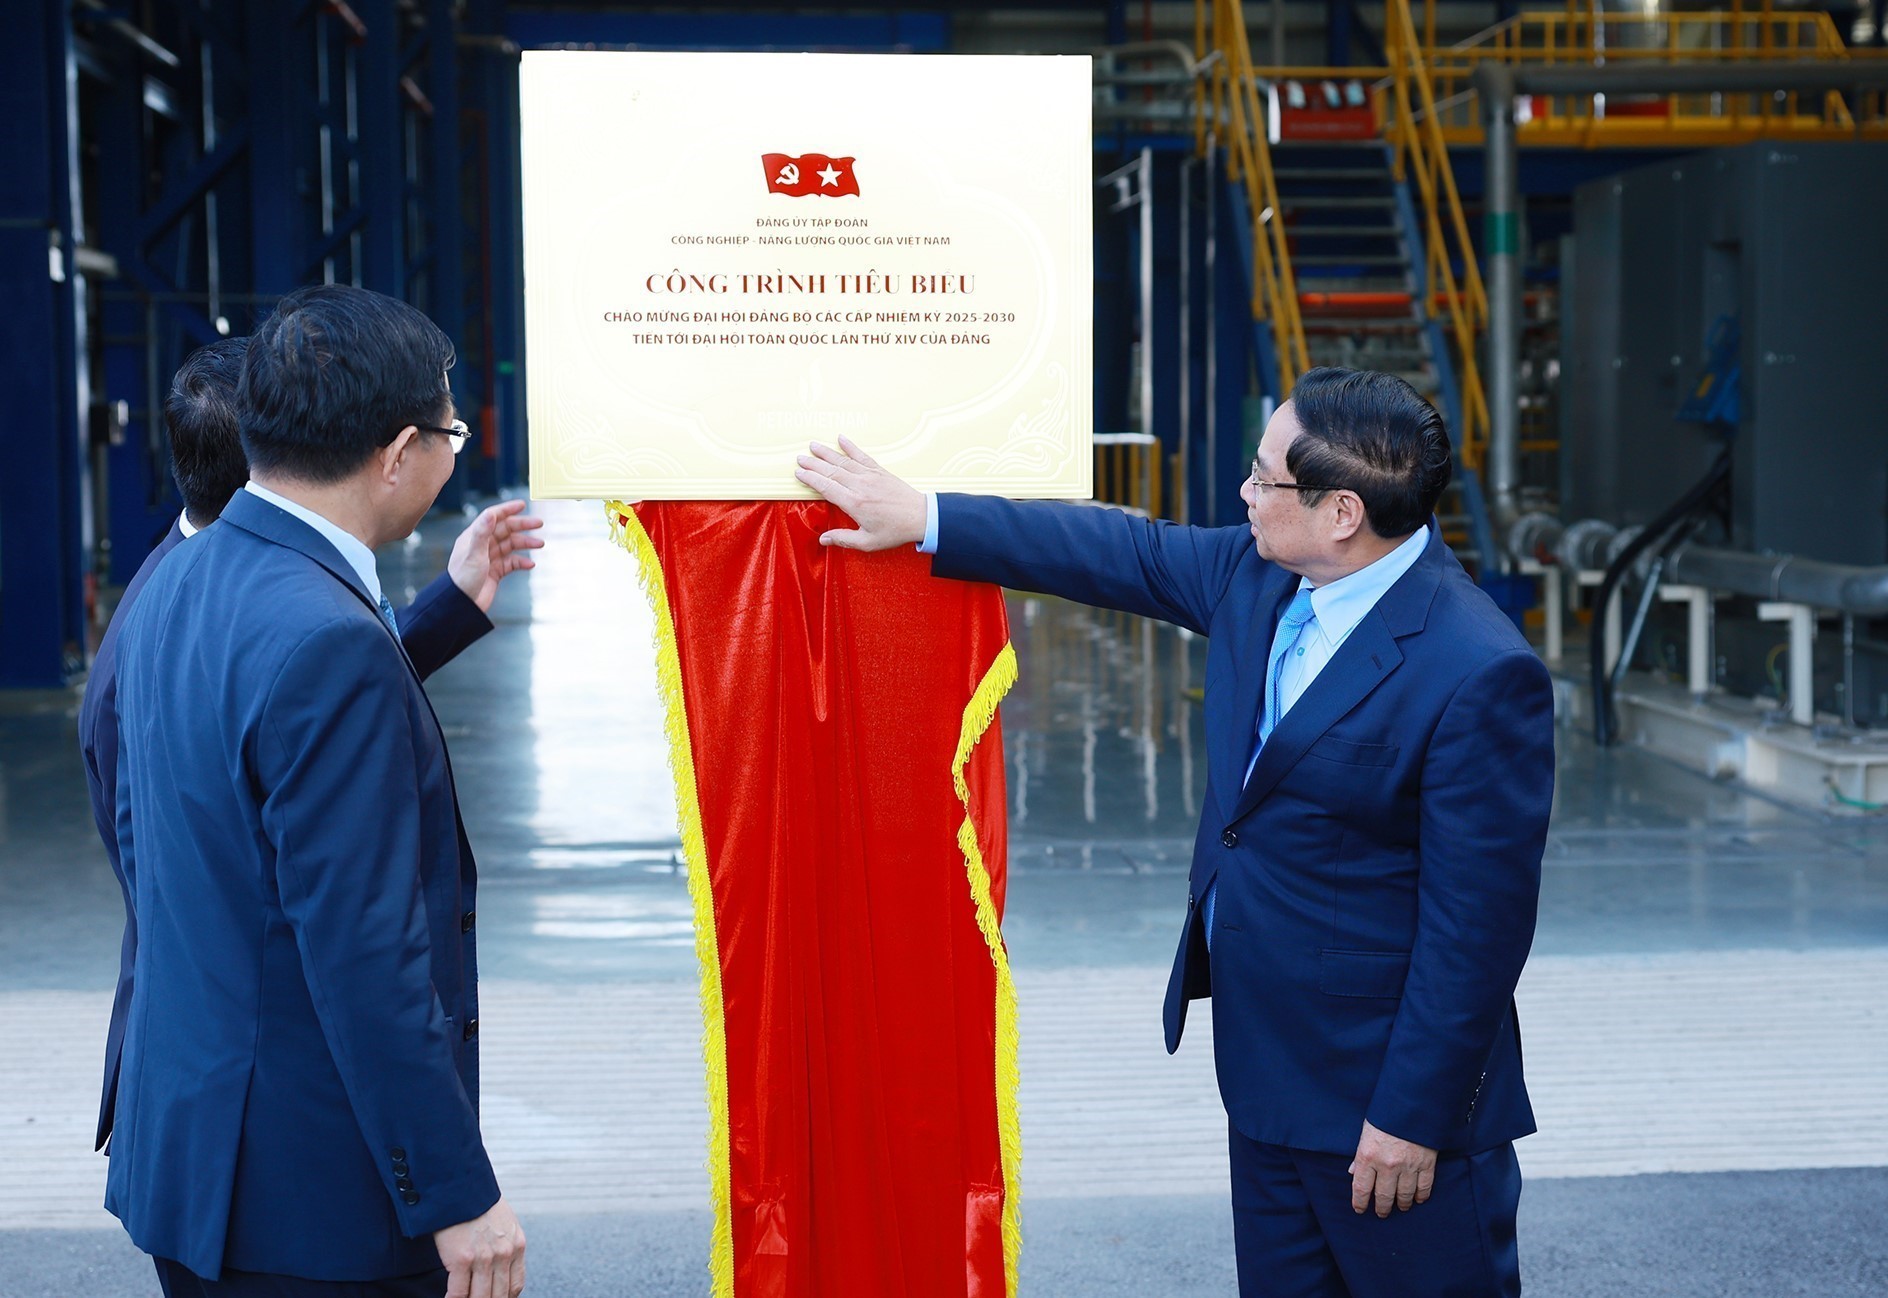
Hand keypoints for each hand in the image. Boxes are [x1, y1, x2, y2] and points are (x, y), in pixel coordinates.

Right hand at [434, 1196, 525, 1297]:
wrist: (459, 1185)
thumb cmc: (477, 1203)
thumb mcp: (503, 1222)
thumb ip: (505, 1245)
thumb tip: (500, 1268)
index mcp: (517, 1245)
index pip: (515, 1286)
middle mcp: (504, 1254)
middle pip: (499, 1296)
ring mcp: (484, 1258)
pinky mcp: (461, 1259)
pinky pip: (458, 1294)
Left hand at [448, 499, 543, 611]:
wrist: (462, 605)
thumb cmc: (462, 579)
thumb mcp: (474, 554)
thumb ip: (482, 532)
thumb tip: (491, 514)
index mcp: (474, 537)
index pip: (492, 517)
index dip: (507, 509)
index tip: (522, 505)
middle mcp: (482, 545)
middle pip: (505, 529)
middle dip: (522, 525)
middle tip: (539, 523)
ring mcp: (490, 558)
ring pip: (511, 545)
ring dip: (525, 543)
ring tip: (540, 544)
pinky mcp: (496, 571)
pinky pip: (512, 562)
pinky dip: (522, 561)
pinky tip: (530, 564)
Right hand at [793, 437, 926, 549]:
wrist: (921, 517)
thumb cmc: (895, 530)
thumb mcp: (867, 542)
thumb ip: (843, 539)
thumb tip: (824, 539)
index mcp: (854, 503)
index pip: (826, 487)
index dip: (811, 479)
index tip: (799, 473)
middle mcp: (860, 486)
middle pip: (831, 471)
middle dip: (813, 464)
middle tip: (800, 458)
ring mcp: (870, 476)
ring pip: (843, 461)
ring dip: (826, 453)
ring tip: (813, 445)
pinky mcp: (880, 472)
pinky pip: (862, 456)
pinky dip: (851, 447)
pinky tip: (842, 439)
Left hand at [1349, 1120, 1435, 1218]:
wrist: (1413, 1103)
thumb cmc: (1385, 1116)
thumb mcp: (1366, 1132)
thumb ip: (1360, 1155)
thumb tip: (1354, 1173)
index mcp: (1368, 1156)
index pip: (1361, 1188)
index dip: (1359, 1203)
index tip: (1359, 1210)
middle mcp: (1387, 1165)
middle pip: (1383, 1196)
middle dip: (1381, 1208)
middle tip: (1381, 1213)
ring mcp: (1408, 1166)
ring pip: (1404, 1195)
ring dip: (1402, 1204)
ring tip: (1400, 1207)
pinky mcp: (1426, 1164)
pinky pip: (1424, 1188)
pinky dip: (1421, 1196)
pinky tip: (1418, 1199)